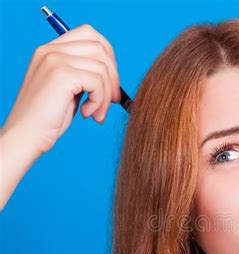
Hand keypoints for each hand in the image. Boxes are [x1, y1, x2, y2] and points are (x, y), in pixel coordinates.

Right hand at [1, 23, 120, 154]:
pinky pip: (98, 82)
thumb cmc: (47, 119)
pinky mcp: (62, 75)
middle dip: (113, 76)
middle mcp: (51, 50)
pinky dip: (99, 101)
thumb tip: (113, 75)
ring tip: (97, 114)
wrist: (26, 136)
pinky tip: (87, 114)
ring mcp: (55, 60)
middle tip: (111, 100)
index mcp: (50, 50)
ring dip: (106, 96)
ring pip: (102, 68)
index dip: (108, 56)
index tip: (110, 81)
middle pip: (100, 48)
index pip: (89, 34)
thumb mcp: (68, 91)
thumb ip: (84, 76)